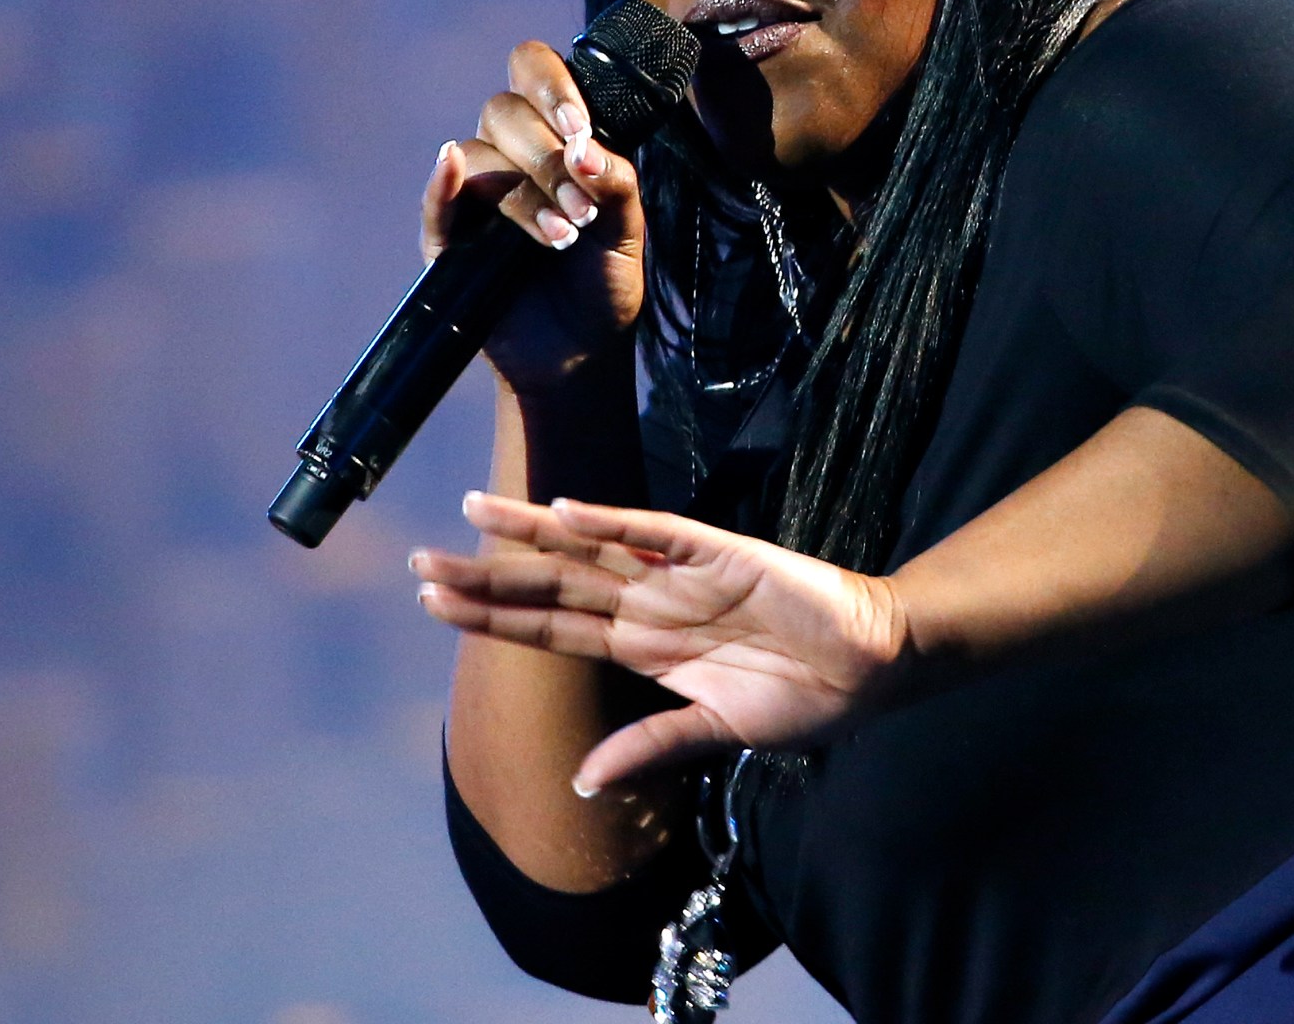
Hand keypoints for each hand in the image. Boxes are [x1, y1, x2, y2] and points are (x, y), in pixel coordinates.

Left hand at [412, 493, 911, 793]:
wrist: (873, 666)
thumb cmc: (806, 697)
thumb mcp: (719, 729)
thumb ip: (652, 747)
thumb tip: (584, 782)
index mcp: (647, 649)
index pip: (552, 629)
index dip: (495, 616)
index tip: (434, 602)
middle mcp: (652, 605)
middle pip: (554, 585)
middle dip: (489, 575)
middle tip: (420, 560)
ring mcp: (683, 575)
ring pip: (593, 548)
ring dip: (533, 535)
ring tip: (473, 512)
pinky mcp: (723, 553)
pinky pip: (660, 532)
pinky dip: (617, 520)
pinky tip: (568, 511)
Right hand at [420, 41, 647, 393]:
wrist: (581, 352)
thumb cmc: (604, 281)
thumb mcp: (628, 230)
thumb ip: (618, 183)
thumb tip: (583, 148)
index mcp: (553, 135)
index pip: (535, 72)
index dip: (553, 87)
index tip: (580, 129)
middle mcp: (510, 154)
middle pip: (504, 111)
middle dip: (547, 157)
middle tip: (583, 210)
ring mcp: (475, 194)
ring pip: (479, 156)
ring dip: (523, 193)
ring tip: (564, 235)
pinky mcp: (448, 237)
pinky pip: (435, 201)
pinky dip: (442, 184)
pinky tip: (451, 171)